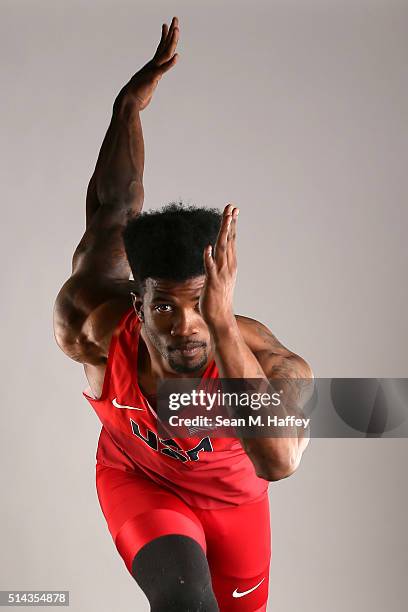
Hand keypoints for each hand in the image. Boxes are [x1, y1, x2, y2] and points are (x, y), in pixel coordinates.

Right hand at [119, 16, 179, 110]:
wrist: (128, 102)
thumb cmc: (136, 97)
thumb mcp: (146, 87)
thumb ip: (149, 83)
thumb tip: (148, 85)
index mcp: (152, 66)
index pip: (160, 48)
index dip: (165, 36)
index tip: (166, 25)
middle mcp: (153, 64)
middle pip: (164, 46)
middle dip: (171, 32)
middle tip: (175, 18)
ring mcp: (153, 70)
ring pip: (165, 53)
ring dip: (172, 40)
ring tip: (177, 29)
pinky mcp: (153, 78)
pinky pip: (163, 69)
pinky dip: (170, 63)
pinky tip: (177, 57)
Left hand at [200, 204, 238, 329]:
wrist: (220, 317)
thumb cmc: (218, 298)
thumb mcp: (220, 277)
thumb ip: (218, 264)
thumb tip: (215, 254)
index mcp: (229, 264)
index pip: (231, 240)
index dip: (232, 225)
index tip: (233, 210)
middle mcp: (227, 266)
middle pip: (228, 241)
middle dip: (229, 223)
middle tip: (230, 207)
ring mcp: (221, 273)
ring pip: (222, 250)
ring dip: (224, 234)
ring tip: (225, 220)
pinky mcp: (212, 282)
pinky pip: (210, 268)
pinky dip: (209, 258)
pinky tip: (207, 248)